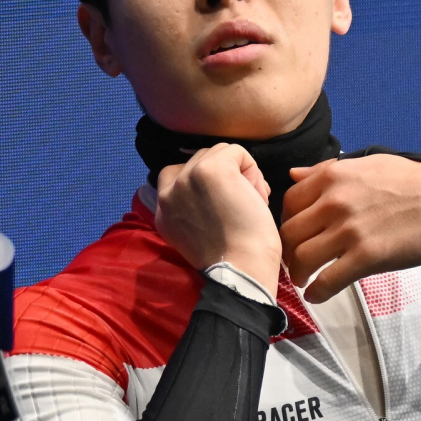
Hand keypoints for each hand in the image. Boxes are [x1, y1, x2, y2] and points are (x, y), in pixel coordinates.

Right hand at [156, 144, 282, 297]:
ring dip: (241, 173)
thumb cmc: (232, 259)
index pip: (176, 175)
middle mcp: (168, 192)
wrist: (242, 269)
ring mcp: (187, 178)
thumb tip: (217, 186)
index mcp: (162, 212)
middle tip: (241, 205)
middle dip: (226, 176)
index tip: (223, 203)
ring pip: (219, 152)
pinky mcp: (210, 169)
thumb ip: (193, 208)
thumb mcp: (196, 234)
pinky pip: (237, 151)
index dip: (204, 181)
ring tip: (250, 201)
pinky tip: (257, 196)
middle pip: (201, 159)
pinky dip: (253, 169)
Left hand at [278, 155, 420, 302]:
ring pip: (302, 258)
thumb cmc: (414, 179)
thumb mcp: (367, 162)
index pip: (289, 202)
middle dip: (288, 251)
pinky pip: (328, 280)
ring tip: (304, 280)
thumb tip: (294, 174)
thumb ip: (326, 170)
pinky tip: (317, 295)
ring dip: (298, 274)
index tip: (295, 234)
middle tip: (296, 262)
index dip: (287, 222)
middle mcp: (335, 201)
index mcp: (334, 176)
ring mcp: (350, 230)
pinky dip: (317, 292)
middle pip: (290, 233)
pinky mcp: (367, 257)